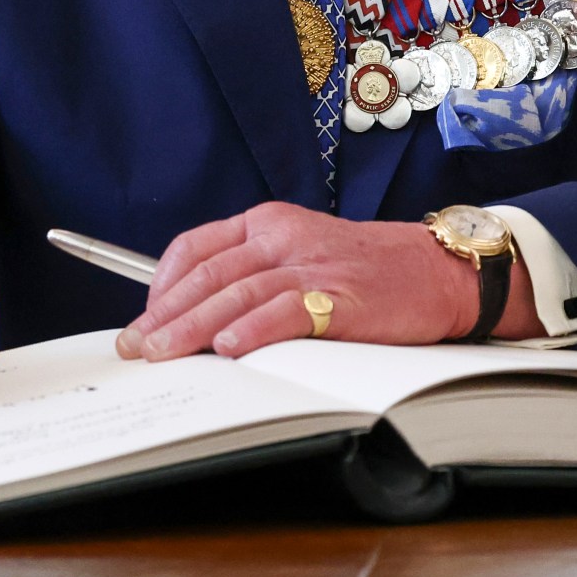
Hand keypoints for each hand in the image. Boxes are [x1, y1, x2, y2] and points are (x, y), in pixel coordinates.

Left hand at [114, 202, 538, 360]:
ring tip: (164, 353)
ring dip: (193, 327)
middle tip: (136, 346)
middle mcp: (284, 237)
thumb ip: (254, 274)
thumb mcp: (301, 255)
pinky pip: (286, 311)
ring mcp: (312, 265)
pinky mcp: (341, 296)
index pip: (196, 248)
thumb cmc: (368, 272)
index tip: (142, 317)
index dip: (161, 285)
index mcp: (268, 222)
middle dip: (165, 314)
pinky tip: (228, 348)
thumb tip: (196, 317)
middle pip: (209, 275)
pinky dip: (253, 330)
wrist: (439, 271)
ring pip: (237, 293)